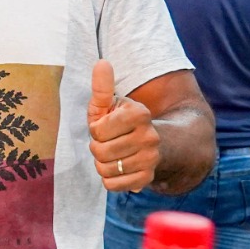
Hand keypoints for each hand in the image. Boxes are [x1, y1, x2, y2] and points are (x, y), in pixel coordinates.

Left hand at [88, 59, 160, 192]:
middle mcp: (150, 137)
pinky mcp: (147, 178)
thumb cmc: (121, 123)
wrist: (152, 144)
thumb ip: (102, 87)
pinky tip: (118, 169)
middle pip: (99, 151)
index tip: (107, 126)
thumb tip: (101, 63)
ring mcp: (151, 159)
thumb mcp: (111, 104)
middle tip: (109, 143)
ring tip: (114, 155)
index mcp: (139, 114)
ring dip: (102, 164)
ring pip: (104, 169)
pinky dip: (110, 180)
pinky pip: (112, 185)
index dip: (96, 129)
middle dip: (97, 148)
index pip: (97, 130)